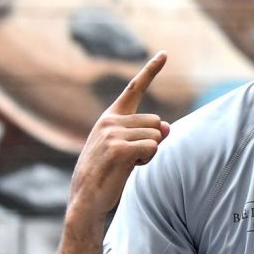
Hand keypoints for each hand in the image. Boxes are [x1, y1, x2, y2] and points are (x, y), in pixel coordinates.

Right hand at [68, 51, 169, 219]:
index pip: (135, 89)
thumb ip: (146, 135)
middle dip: (152, 142)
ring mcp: (112, 134)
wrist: (86, 199)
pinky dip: (147, 160)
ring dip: (149, 154)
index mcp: (110, 117)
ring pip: (156, 136)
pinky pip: (153, 148)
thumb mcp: (128, 150)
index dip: (151, 70)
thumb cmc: (108, 174)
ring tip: (127, 164)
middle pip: (156, 122)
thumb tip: (167, 128)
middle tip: (132, 158)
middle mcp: (109, 121)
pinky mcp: (119, 149)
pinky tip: (128, 168)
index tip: (165, 53)